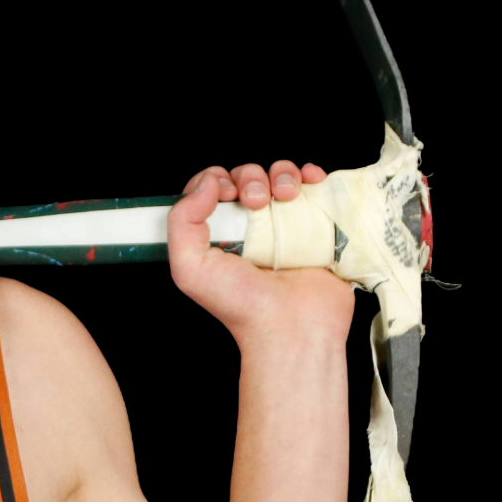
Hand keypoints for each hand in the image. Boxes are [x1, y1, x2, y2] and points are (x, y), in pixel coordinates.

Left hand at [167, 160, 355, 342]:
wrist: (292, 327)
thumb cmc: (241, 306)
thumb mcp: (190, 269)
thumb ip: (182, 221)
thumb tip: (206, 182)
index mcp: (221, 232)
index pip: (213, 187)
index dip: (217, 180)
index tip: (227, 195)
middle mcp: (253, 226)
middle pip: (248, 176)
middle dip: (250, 178)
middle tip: (256, 202)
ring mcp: (287, 224)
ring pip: (281, 175)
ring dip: (282, 174)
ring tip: (285, 196)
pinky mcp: (319, 226)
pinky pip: (316, 186)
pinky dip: (312, 174)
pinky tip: (309, 181)